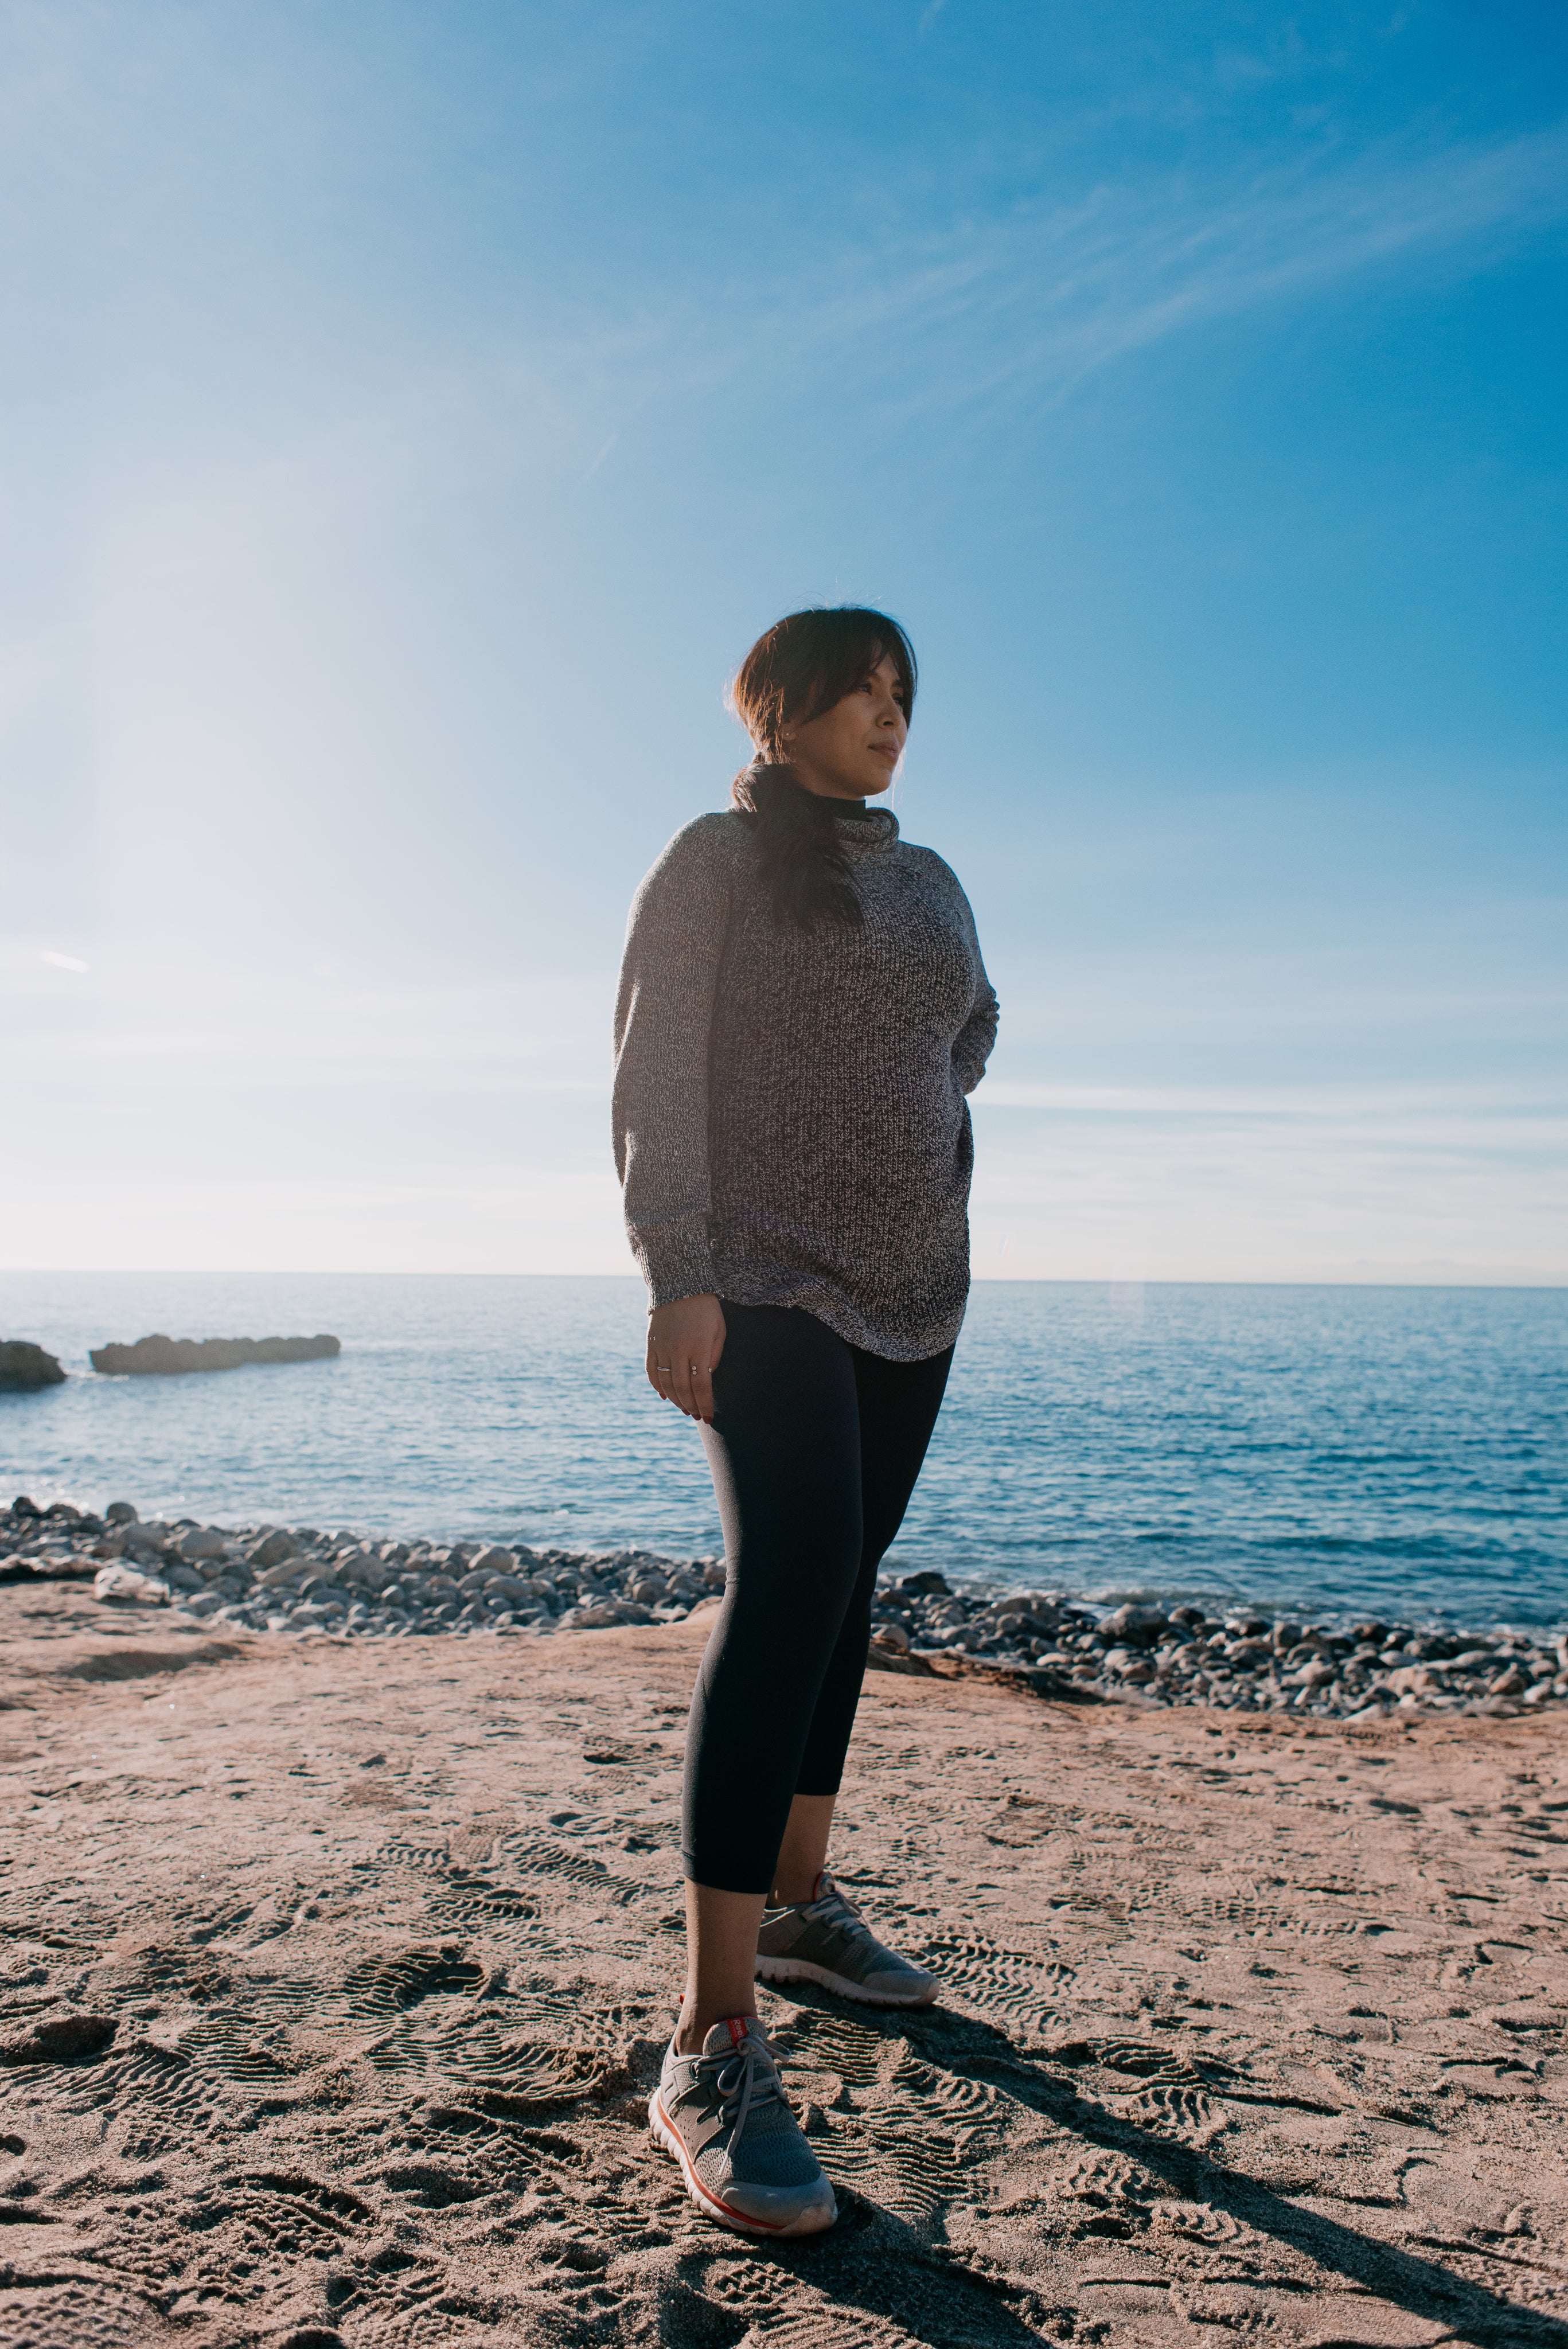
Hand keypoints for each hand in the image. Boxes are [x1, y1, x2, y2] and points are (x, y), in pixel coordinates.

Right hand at [647, 1294, 725, 1422]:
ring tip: (685, 1408)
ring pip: (666, 1382)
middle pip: (683, 1387)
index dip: (705, 1404)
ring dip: (676, 1400)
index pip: (702, 1385)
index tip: (709, 1417)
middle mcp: (678, 1349)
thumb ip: (714, 1356)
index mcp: (699, 1346)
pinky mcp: (651, 1344)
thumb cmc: (707, 1310)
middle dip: (691, 1406)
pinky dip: (657, 1386)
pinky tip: (665, 1396)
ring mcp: (662, 1347)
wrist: (680, 1286)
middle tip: (697, 1416)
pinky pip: (651, 1371)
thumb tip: (707, 1380)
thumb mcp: (719, 1330)